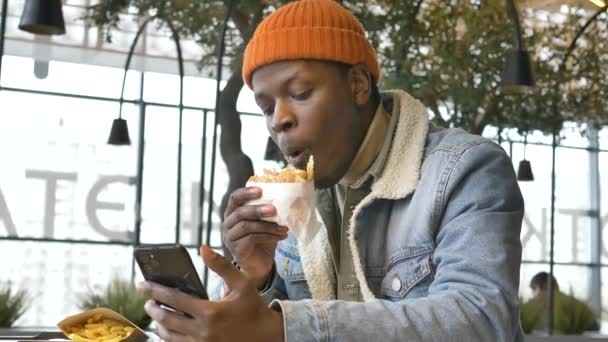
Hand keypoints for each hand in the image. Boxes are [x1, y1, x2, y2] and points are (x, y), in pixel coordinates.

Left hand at [138, 246, 283, 341]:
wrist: (265, 335)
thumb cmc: (252, 307)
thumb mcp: (242, 283)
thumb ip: (221, 265)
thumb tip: (203, 248)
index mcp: (210, 312)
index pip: (173, 299)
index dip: (154, 291)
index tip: (141, 284)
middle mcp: (202, 331)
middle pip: (165, 319)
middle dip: (152, 308)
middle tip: (148, 300)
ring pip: (168, 336)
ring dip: (158, 323)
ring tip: (157, 313)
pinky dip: (169, 336)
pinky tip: (168, 328)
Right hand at [223, 187, 287, 288]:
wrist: (260, 264)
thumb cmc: (263, 239)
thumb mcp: (266, 222)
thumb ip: (268, 211)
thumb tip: (285, 197)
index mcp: (233, 212)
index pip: (234, 198)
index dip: (246, 192)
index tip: (260, 190)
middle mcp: (228, 223)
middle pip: (240, 212)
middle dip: (258, 210)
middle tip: (274, 209)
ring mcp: (230, 237)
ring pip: (246, 226)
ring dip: (268, 225)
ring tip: (284, 227)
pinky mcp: (236, 249)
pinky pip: (252, 238)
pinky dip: (269, 236)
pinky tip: (281, 236)